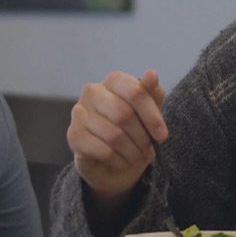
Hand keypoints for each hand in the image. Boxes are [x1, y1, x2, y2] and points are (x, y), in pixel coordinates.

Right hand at [67, 70, 166, 201]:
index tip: (162, 135)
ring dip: (132, 152)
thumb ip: (152, 94)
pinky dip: (118, 160)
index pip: (136, 92)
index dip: (152, 116)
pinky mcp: (73, 134)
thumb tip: (151, 73)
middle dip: (141, 138)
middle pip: (125, 114)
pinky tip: (121, 162)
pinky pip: (102, 150)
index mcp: (113, 80)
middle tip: (148, 151)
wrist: (112, 162)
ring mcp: (79, 112)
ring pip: (114, 135)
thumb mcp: (148, 113)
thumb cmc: (132, 132)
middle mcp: (93, 91)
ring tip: (136, 158)